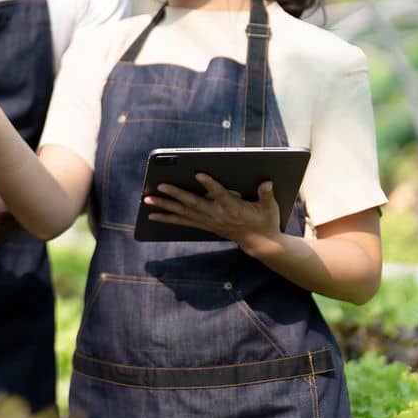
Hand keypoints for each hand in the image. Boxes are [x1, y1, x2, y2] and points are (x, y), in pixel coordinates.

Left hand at [144, 174, 282, 254]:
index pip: (220, 194)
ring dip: (164, 207)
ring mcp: (209, 222)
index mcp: (233, 208)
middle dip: (175, 195)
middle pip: (193, 204)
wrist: (259, 243)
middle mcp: (217, 215)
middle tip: (159, 186)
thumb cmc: (265, 221)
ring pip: (183, 213)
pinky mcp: (205, 225)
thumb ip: (266, 194)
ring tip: (147, 200)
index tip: (199, 174)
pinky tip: (153, 216)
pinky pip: (183, 222)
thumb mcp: (270, 207)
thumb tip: (267, 182)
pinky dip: (167, 219)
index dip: (210, 185)